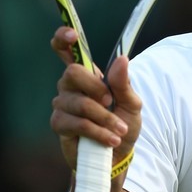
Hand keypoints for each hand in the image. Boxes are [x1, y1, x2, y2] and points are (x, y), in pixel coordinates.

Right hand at [50, 27, 141, 172]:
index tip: (72, 34)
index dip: (64, 38)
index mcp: (87, 76)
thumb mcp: (132, 104)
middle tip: (111, 102)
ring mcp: (62, 105)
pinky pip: (78, 124)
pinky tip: (111, 140)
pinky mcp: (59, 125)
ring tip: (120, 130)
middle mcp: (70, 86)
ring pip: (80, 103)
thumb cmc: (122, 126)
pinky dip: (99, 132)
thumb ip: (124, 83)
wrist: (118, 156)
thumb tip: (122, 59)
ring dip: (105, 118)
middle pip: (73, 73)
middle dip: (97, 89)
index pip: (67, 50)